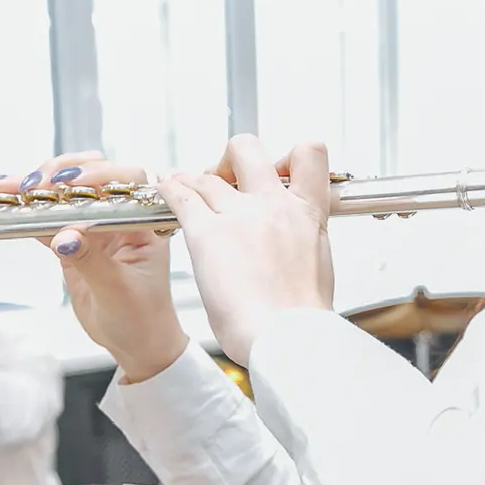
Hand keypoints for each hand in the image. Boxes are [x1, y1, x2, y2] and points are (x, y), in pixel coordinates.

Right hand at [19, 153, 188, 382]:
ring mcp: (94, 226)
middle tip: (30, 185)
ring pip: (64, 194)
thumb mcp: (117, 290)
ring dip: (34, 187)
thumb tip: (63, 236)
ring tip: (4, 186)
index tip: (66, 183)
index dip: (96, 174)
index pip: (125, 181)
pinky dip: (25, 213)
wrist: (136, 344)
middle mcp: (120, 216)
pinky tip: (2, 204)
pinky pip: (47, 220)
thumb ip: (91, 260)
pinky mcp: (72, 241)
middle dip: (58, 173)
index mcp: (144, 222)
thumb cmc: (142, 318)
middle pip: (90, 175)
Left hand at [156, 134, 334, 363]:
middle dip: (231, 158)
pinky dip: (169, 190)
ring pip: (205, 175)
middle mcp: (272, 204)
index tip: (277, 170)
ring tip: (183, 186)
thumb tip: (296, 247)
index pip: (308, 154)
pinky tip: (165, 193)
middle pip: (246, 149)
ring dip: (192, 179)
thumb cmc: (301, 317)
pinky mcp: (205, 233)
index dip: (290, 156)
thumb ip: (304, 244)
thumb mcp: (319, 267)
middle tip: (225, 177)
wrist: (288, 336)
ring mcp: (237, 214)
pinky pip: (180, 196)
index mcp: (307, 212)